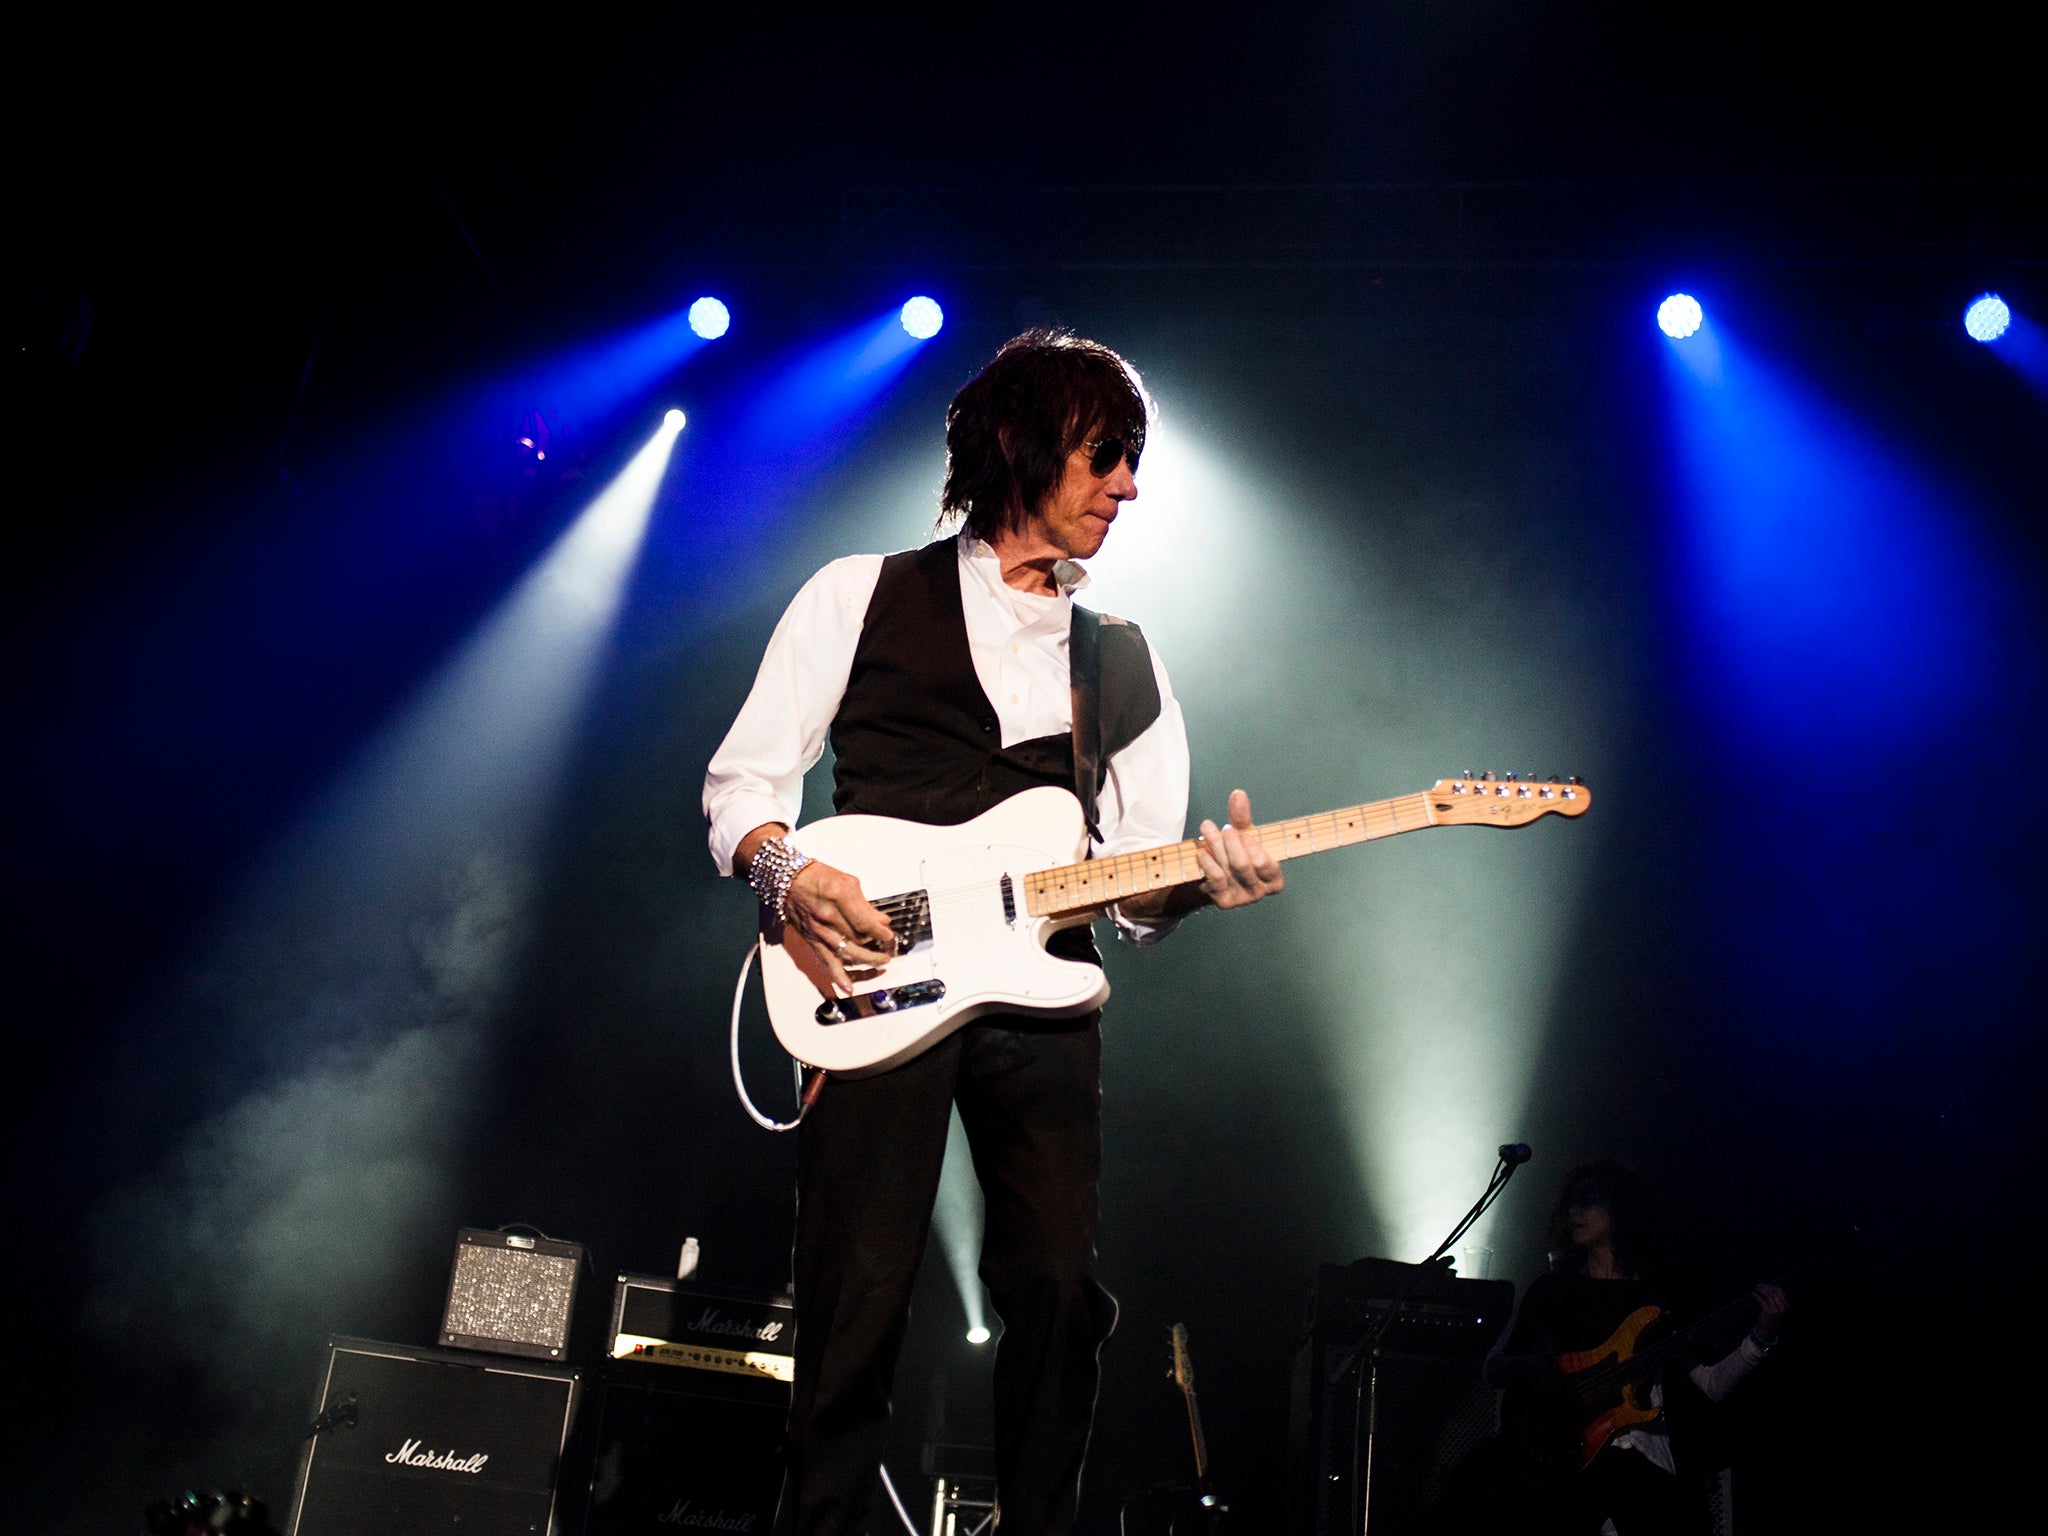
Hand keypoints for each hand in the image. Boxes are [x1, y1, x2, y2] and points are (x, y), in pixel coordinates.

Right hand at [783, 859, 899, 992]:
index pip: (866, 923)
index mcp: (839, 897)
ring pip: (847, 953)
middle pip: (859, 939)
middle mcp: (828, 916)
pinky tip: (849, 987)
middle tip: (889, 948)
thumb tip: (882, 921)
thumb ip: (866, 904)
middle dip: (878, 946)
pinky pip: (826, 962)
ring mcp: (819, 930)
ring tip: (880, 962)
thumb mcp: (847, 882)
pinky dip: (838, 976)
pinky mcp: (812, 940)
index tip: (890, 936)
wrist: (789, 881)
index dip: (882, 933)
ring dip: (867, 961)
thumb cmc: (817, 877)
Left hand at [1193, 789, 1283, 909]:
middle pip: (1245, 865)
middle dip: (1232, 843)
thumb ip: (1242, 818)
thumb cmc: (1235, 854)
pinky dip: (1208, 863)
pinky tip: (1201, 851)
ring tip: (1207, 828)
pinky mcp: (1224, 902)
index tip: (1243, 834)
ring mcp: (1242, 899)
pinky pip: (1216, 880)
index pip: (1267, 864)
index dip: (1253, 847)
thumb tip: (1238, 794)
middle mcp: (1260, 891)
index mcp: (1274, 877)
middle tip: (1223, 828)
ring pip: (1229, 870)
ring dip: (1217, 846)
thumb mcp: (1242, 835)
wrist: (1212, 879)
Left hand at [1751, 1283, 1789, 1343]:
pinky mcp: (1768, 1312)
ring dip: (1761, 1290)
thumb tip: (1769, 1287)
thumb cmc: (1772, 1318)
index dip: (1772, 1287)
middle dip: (1765, 1287)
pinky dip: (1757, 1296)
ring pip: (1768, 1295)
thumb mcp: (1777, 1309)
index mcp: (1786, 1306)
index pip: (1780, 1292)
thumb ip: (1776, 1300)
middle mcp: (1782, 1308)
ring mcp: (1776, 1310)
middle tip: (1758, 1285)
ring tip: (1756, 1289)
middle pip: (1774, 1292)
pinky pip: (1762, 1300)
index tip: (1765, 1285)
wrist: (1768, 1330)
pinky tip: (1754, 1294)